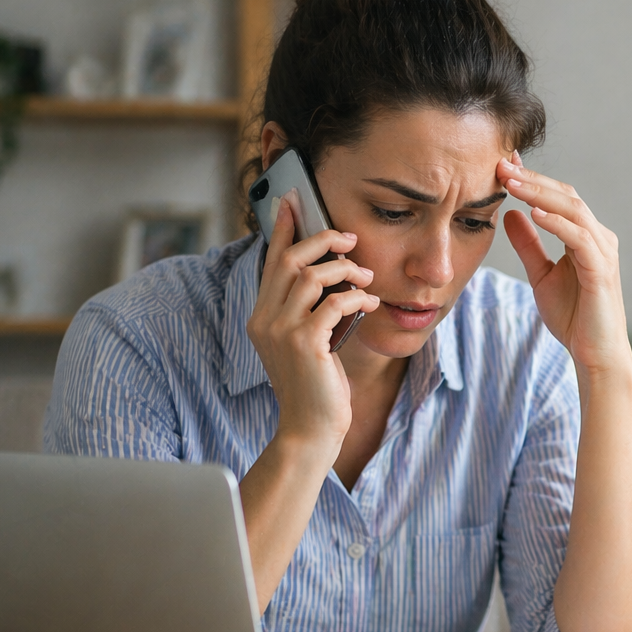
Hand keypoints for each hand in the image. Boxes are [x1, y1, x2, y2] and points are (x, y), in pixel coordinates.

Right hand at [246, 192, 379, 447]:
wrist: (311, 429)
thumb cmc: (316, 387)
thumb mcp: (308, 342)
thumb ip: (310, 310)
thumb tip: (334, 273)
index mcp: (261, 317)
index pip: (271, 262)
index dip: (284, 230)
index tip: (294, 202)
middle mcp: (264, 320)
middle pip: (288, 260)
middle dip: (321, 240)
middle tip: (349, 239)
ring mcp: (282, 332)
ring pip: (310, 276)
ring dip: (344, 270)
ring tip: (366, 277)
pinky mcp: (305, 344)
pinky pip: (333, 303)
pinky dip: (356, 298)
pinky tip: (370, 304)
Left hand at [498, 157, 631, 380]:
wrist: (594, 355)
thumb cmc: (573, 317)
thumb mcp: (542, 275)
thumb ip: (529, 245)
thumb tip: (510, 215)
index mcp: (585, 236)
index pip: (559, 197)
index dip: (532, 179)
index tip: (503, 164)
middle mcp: (598, 237)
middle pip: (566, 195)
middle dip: (533, 179)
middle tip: (502, 164)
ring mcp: (603, 252)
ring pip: (573, 210)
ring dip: (540, 194)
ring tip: (511, 183)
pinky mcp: (602, 270)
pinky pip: (579, 238)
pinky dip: (557, 224)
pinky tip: (534, 214)